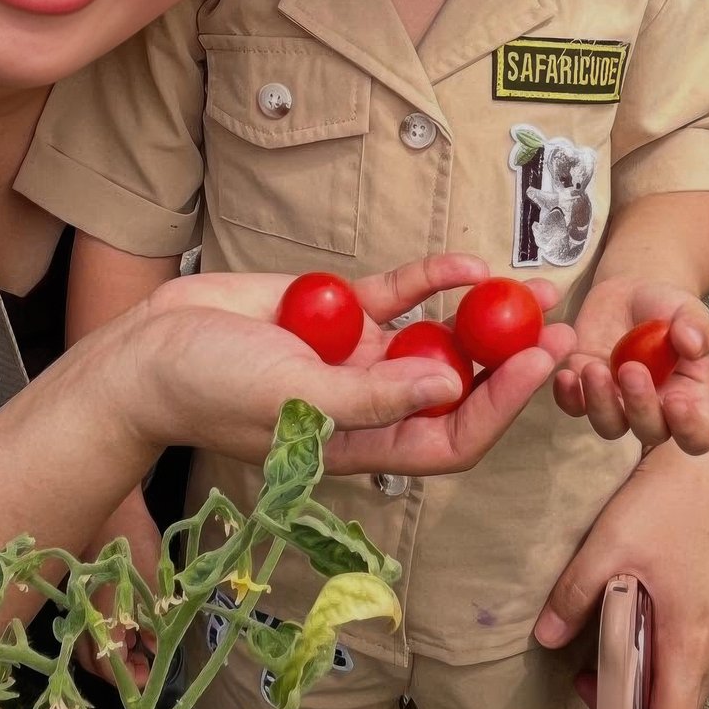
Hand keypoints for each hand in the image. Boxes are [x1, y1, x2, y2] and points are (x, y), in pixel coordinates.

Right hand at [75, 489, 162, 687]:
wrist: (111, 507)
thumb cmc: (133, 546)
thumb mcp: (152, 585)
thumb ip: (151, 622)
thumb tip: (151, 646)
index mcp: (100, 621)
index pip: (107, 669)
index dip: (128, 679)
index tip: (149, 677)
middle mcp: (83, 617)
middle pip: (92, 660)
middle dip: (117, 670)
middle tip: (142, 666)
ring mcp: (79, 602)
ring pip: (89, 640)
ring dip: (111, 650)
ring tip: (137, 644)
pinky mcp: (80, 588)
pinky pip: (88, 622)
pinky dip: (104, 630)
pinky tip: (126, 621)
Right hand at [128, 254, 575, 477]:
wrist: (146, 354)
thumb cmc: (208, 392)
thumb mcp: (292, 399)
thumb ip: (369, 395)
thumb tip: (448, 386)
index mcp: (362, 445)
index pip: (450, 437)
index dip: (500, 407)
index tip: (540, 365)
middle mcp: (369, 402)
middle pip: (458, 387)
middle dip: (511, 363)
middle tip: (562, 329)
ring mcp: (355, 355)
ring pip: (437, 335)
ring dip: (485, 318)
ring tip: (535, 291)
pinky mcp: (335, 311)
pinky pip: (398, 294)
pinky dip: (433, 279)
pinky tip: (468, 263)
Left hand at [536, 436, 708, 708]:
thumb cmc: (662, 500)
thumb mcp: (608, 544)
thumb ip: (575, 595)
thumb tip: (546, 637)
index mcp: (690, 643)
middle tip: (584, 689)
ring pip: (686, 689)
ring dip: (643, 691)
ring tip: (600, 658)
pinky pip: (693, 660)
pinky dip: (659, 665)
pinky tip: (629, 627)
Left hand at [552, 275, 708, 451]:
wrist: (631, 293)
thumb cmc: (668, 308)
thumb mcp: (688, 309)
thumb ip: (697, 326)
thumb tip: (693, 345)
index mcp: (690, 397)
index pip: (697, 434)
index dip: (688, 429)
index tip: (676, 402)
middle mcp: (655, 409)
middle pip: (650, 432)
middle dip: (639, 407)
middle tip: (631, 369)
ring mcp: (618, 402)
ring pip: (610, 426)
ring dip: (600, 404)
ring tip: (594, 368)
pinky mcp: (585, 390)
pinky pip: (574, 407)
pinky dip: (568, 397)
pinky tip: (567, 374)